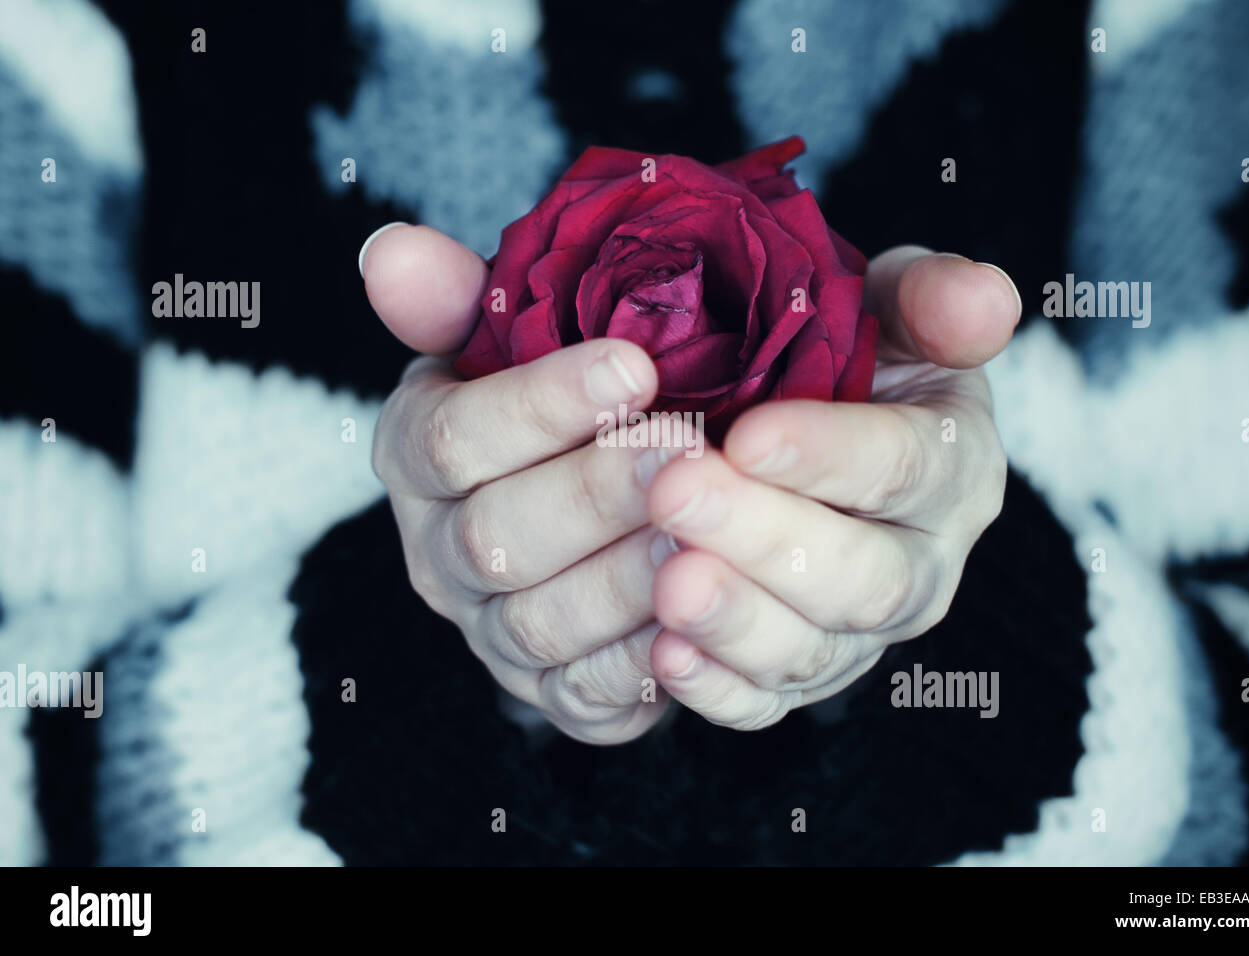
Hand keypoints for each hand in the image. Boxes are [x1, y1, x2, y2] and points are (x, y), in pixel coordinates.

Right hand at [364, 224, 680, 743]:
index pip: (452, 438)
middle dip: (597, 492)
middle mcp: (439, 553)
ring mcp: (491, 631)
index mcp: (417, 457)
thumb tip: (387, 249)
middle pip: (495, 537)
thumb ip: (458, 297)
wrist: (598, 508)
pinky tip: (702, 624)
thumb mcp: (513, 338)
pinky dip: (642, 669)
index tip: (636, 364)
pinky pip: (585, 698)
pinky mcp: (551, 692)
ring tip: (709, 533)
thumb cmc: (567, 406)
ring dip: (627, 579)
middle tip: (689, 451)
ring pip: (540, 621)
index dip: (541, 405)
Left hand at [643, 246, 1018, 729]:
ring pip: (813, 649)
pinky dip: (716, 690)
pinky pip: (763, 703)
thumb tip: (982, 298)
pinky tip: (664, 658)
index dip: (831, 454)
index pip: (908, 466)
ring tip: (666, 584)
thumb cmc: (839, 356)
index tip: (746, 433)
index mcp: (954, 468)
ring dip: (737, 621)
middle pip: (865, 576)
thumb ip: (931, 298)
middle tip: (676, 494)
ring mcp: (858, 635)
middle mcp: (921, 566)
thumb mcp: (888, 307)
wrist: (794, 427)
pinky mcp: (795, 677)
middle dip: (768, 538)